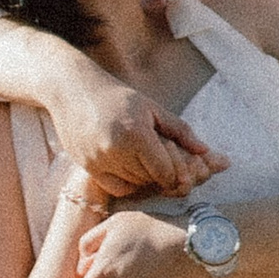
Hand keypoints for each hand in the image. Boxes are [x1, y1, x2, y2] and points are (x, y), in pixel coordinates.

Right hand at [55, 86, 222, 203]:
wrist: (73, 91)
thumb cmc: (117, 96)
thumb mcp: (152, 108)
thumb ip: (180, 130)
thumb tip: (205, 150)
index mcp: (137, 134)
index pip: (165, 172)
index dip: (176, 173)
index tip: (179, 167)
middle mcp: (117, 150)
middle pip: (151, 179)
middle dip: (162, 175)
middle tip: (165, 162)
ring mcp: (100, 161)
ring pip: (134, 184)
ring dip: (145, 178)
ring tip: (146, 160)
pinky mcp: (88, 166)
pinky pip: (117, 187)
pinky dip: (128, 183)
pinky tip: (130, 167)